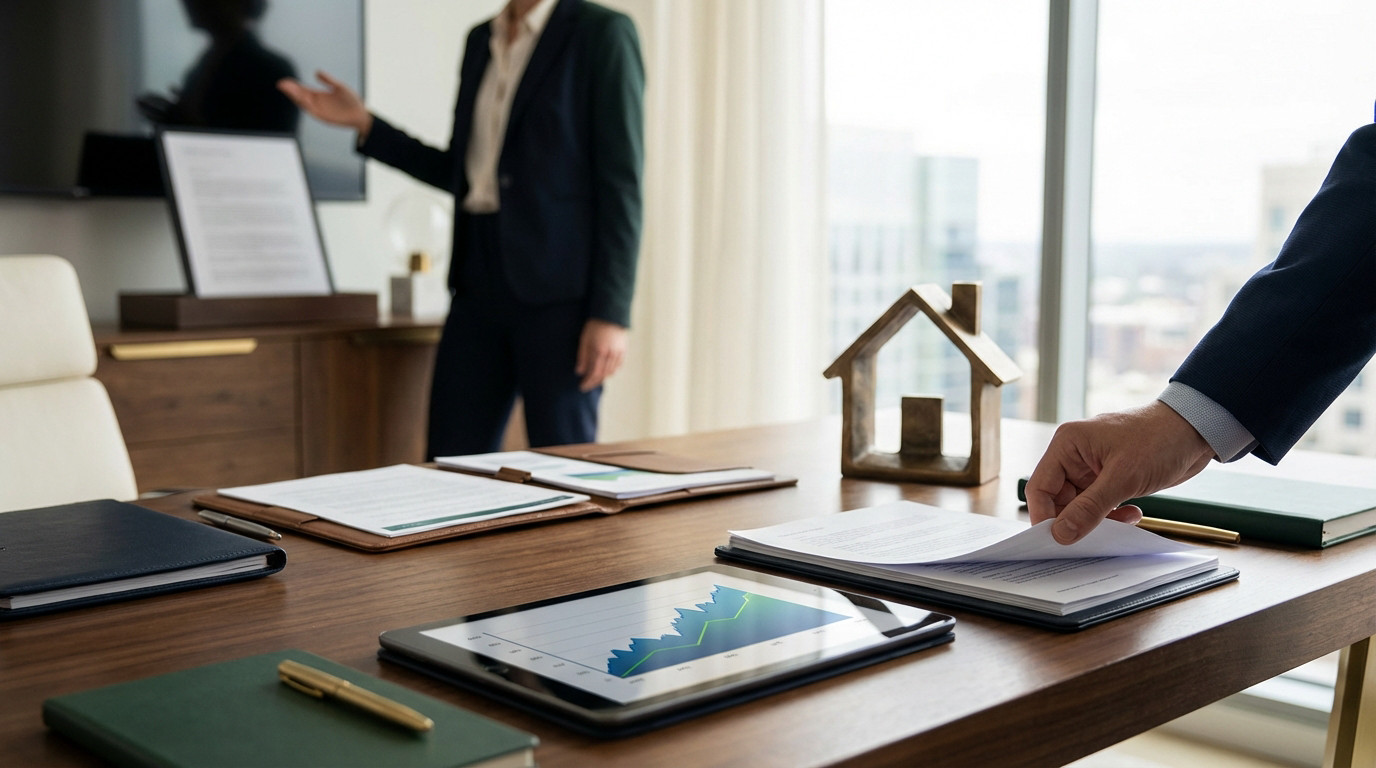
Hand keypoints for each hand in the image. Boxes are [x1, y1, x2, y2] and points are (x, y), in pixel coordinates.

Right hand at [277, 71, 372, 137]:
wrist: (360, 113)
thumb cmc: (351, 100)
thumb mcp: (339, 87)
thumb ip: (328, 80)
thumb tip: (316, 72)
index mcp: (318, 95)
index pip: (302, 89)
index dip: (292, 86)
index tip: (284, 81)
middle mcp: (316, 102)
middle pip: (299, 96)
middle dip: (290, 90)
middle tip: (282, 84)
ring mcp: (319, 110)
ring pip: (304, 104)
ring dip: (296, 97)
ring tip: (289, 90)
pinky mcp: (323, 117)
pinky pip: (312, 111)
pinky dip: (307, 105)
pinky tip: (302, 99)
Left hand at [575, 319, 627, 391]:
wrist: (611, 314)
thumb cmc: (595, 325)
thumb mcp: (584, 339)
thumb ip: (582, 357)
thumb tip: (579, 372)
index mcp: (600, 351)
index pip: (594, 373)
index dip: (588, 382)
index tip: (581, 386)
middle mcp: (611, 354)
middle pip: (603, 375)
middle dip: (594, 383)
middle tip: (586, 386)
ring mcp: (619, 353)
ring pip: (611, 372)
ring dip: (602, 378)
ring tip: (594, 379)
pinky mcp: (624, 350)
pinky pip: (618, 366)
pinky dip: (611, 371)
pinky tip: (605, 371)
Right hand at [1025, 400, 1215, 544]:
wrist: (1197, 430)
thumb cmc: (1159, 439)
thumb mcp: (1123, 478)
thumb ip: (1089, 508)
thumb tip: (1061, 534)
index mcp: (1067, 445)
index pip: (1040, 487)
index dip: (1044, 516)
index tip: (1056, 541)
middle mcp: (1074, 456)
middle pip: (1057, 499)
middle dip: (1074, 521)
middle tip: (1091, 539)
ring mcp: (1092, 468)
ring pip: (1079, 505)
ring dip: (1097, 520)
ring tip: (1121, 523)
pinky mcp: (1109, 477)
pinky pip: (1098, 504)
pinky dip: (1112, 515)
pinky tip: (1132, 514)